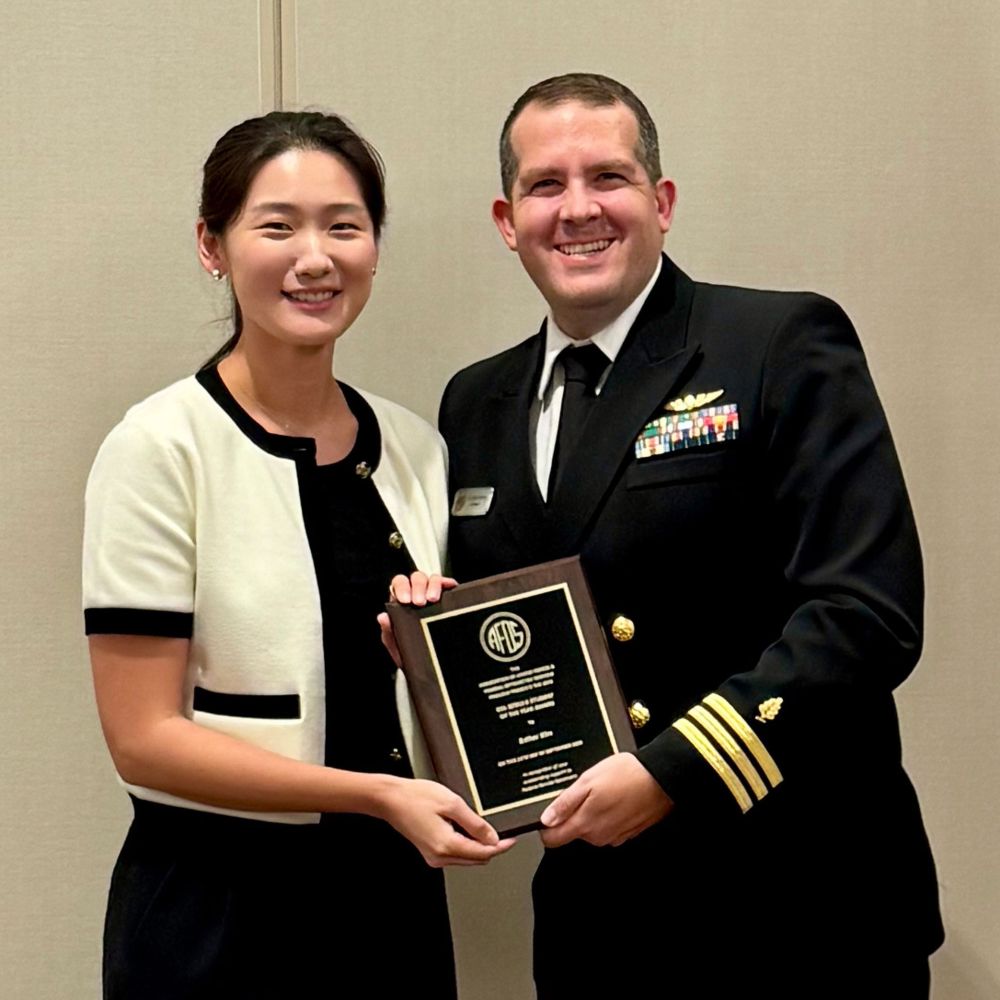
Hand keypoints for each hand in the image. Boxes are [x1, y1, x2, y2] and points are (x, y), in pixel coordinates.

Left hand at [378, 572, 457, 666]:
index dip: (402, 587)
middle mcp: (417, 594)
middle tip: (420, 602)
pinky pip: (448, 584)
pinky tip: (450, 588)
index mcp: (402, 603)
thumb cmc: (411, 655)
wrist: (430, 668)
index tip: (405, 600)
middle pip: (416, 578)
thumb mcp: (397, 646)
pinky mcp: (448, 599)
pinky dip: (449, 583)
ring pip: (432, 578)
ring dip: (432, 585)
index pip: (399, 584)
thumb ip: (388, 632)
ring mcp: (433, 595)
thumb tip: (382, 617)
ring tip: (433, 599)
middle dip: (417, 587)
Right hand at [379, 777, 515, 866]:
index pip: (483, 853)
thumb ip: (475, 822)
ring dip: (479, 846)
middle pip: (476, 859)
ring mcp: (434, 856)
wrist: (390, 799)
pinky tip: (468, 830)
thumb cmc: (416, 797)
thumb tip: (492, 837)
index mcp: (446, 846)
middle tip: (504, 832)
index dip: (501, 846)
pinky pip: (455, 853)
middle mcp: (440, 856)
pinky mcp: (430, 851)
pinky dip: (466, 844)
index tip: (512, 838)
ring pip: (466, 857)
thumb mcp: (452, 803)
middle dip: (492, 847)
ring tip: (485, 828)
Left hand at [539, 753, 672, 847]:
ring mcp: (615, 836)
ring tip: (603, 789)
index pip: (553, 840)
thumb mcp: (588, 780)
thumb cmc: (627, 775)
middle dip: (573, 814)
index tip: (548, 813)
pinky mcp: (628, 832)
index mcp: (585, 824)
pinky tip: (616, 796)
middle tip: (583, 790)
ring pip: (591, 829)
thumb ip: (565, 803)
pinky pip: (609, 826)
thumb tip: (546, 819)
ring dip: (592, 812)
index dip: (546, 827)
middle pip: (573, 832)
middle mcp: (599, 836)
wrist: (662, 778)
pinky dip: (608, 814)